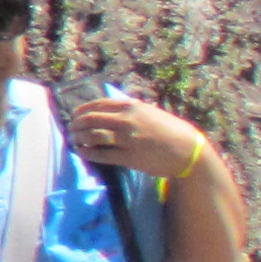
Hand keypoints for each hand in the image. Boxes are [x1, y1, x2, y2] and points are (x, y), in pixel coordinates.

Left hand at [66, 95, 204, 181]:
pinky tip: (83, 152)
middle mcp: (126, 120)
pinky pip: (101, 154)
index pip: (96, 105)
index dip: (81, 111)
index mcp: (131, 106)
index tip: (75, 116)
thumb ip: (129, 109)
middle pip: (89, 120)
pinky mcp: (129, 157)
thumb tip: (106, 108)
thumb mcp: (149, 112)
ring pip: (92, 136)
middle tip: (72, 129)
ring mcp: (127, 139)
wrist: (189, 151)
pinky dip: (88, 153)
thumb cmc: (170, 130)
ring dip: (78, 138)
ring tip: (75, 140)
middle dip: (76, 125)